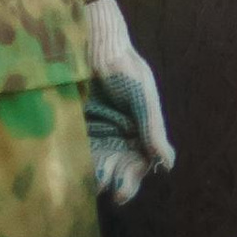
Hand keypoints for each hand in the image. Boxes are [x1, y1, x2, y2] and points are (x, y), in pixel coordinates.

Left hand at [82, 0, 175, 201]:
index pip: (137, 165)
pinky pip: (75, 149)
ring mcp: (96, 133)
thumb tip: (168, 164)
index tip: (121, 194)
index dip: (130, 181)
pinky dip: (74, 161)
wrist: (94, 43)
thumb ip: (152, 129)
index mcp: (140, 133)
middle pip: (116, 168)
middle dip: (111, 181)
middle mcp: (119, 137)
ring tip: (87, 180)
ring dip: (92, 175)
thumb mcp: (143, 96)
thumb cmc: (124, 67)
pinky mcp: (75, 126)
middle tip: (102, 185)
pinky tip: (69, 170)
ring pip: (95, 163)